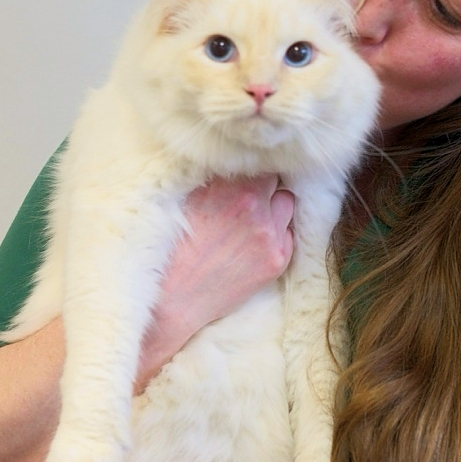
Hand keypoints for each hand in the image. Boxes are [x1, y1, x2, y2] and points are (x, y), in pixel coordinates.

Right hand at [137, 175, 295, 385]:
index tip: (243, 178)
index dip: (249, 171)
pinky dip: (277, 236)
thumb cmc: (171, 248)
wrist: (171, 299)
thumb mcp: (186, 200)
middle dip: (263, 188)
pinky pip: (289, 235)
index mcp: (230, 185)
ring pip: (286, 205)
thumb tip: (227, 162)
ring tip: (252, 223)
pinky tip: (254, 244)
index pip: (258, 163)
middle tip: (246, 201)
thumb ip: (213, 179)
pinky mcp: (277, 259)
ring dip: (274, 209)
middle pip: (275, 181)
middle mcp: (254, 204)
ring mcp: (269, 233)